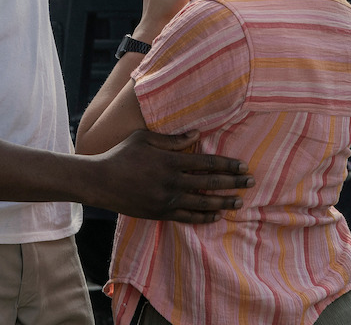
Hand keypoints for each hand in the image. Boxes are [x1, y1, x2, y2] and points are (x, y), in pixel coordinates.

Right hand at [91, 130, 252, 222]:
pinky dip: (204, 217)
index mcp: (170, 161)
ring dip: (224, 202)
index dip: (227, 165)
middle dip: (233, 183)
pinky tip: (217, 216)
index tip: (243, 165)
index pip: (206, 163)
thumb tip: (197, 134)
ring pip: (203, 203)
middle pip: (210, 183)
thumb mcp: (145, 138)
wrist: (100, 182)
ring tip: (239, 202)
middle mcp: (172, 182)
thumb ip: (172, 139)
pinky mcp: (160, 214)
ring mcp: (167, 200)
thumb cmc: (122, 155)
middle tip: (251, 182)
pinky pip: (188, 217)